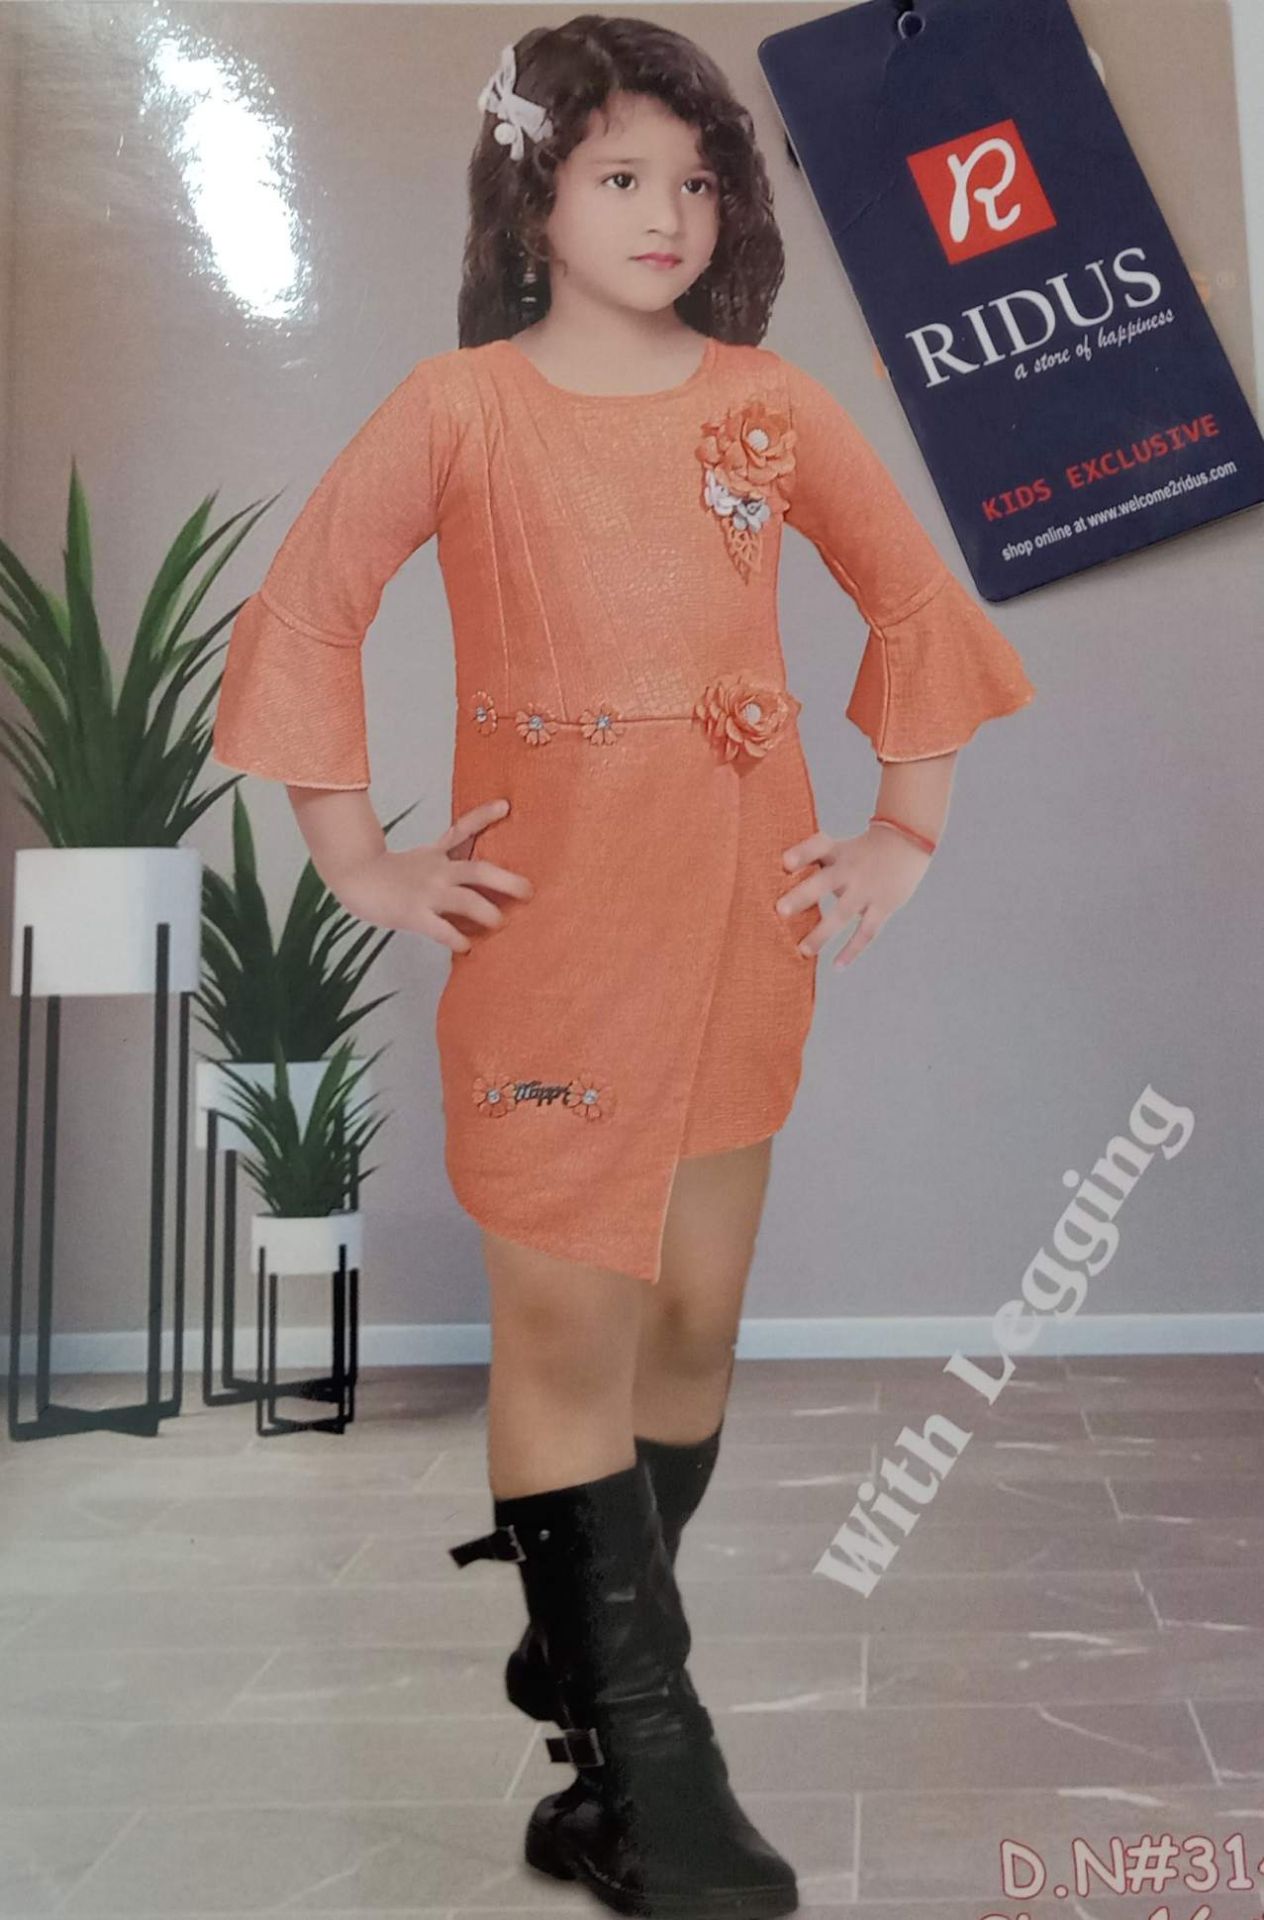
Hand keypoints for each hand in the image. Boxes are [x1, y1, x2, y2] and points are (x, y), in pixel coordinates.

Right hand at [333, 797, 532, 953]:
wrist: (353, 878)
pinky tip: (467, 947)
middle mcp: (436, 870)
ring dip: (488, 913)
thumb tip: (481, 866)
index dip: (485, 816)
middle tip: (528, 892)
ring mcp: (425, 893)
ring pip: (466, 900)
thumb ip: (449, 856)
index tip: (505, 806)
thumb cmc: (392, 873)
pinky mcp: (412, 914)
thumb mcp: (423, 856)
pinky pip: (441, 929)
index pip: (463, 830)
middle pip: (478, 870)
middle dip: (508, 881)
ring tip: (499, 923)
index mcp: (437, 855)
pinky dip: (458, 939)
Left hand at [776, 824, 932, 969]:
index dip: (802, 854)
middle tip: (780, 911)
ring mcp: (867, 890)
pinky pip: (866, 932)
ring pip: (842, 914)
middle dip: (803, 896)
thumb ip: (813, 864)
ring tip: (803, 951)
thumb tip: (783, 891)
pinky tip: (836, 966)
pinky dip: (852, 950)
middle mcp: (850, 870)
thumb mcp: (839, 848)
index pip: (818, 847)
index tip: (785, 863)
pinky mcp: (883, 906)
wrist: (906, 842)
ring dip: (822, 933)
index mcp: (836, 851)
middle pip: (824, 882)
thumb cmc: (859, 851)